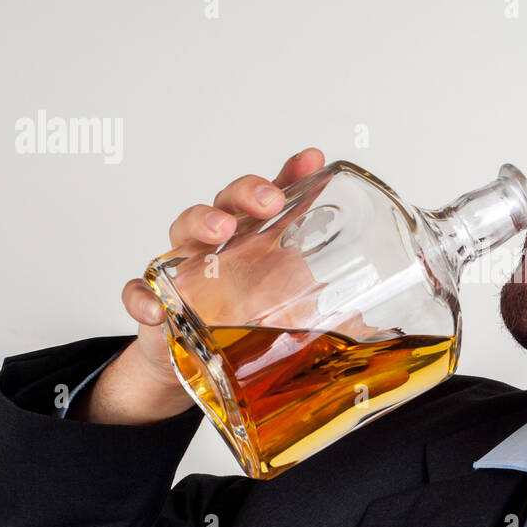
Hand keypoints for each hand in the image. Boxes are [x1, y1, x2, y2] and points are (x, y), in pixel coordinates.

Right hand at [71, 148, 327, 423]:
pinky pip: (139, 292)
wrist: (196, 367)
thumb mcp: (296, 318)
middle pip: (227, 202)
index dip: (290, 175)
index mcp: (255, 243)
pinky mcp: (155, 304)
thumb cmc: (244, 323)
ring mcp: (183, 271)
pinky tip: (157, 308)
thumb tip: (387, 327)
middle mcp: (219, 247)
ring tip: (218, 231)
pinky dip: (143, 297)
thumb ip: (337, 314)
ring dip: (200, 223)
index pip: (271, 199)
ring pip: (182, 232)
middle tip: (269, 201)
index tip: (312, 160)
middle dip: (247, 194)